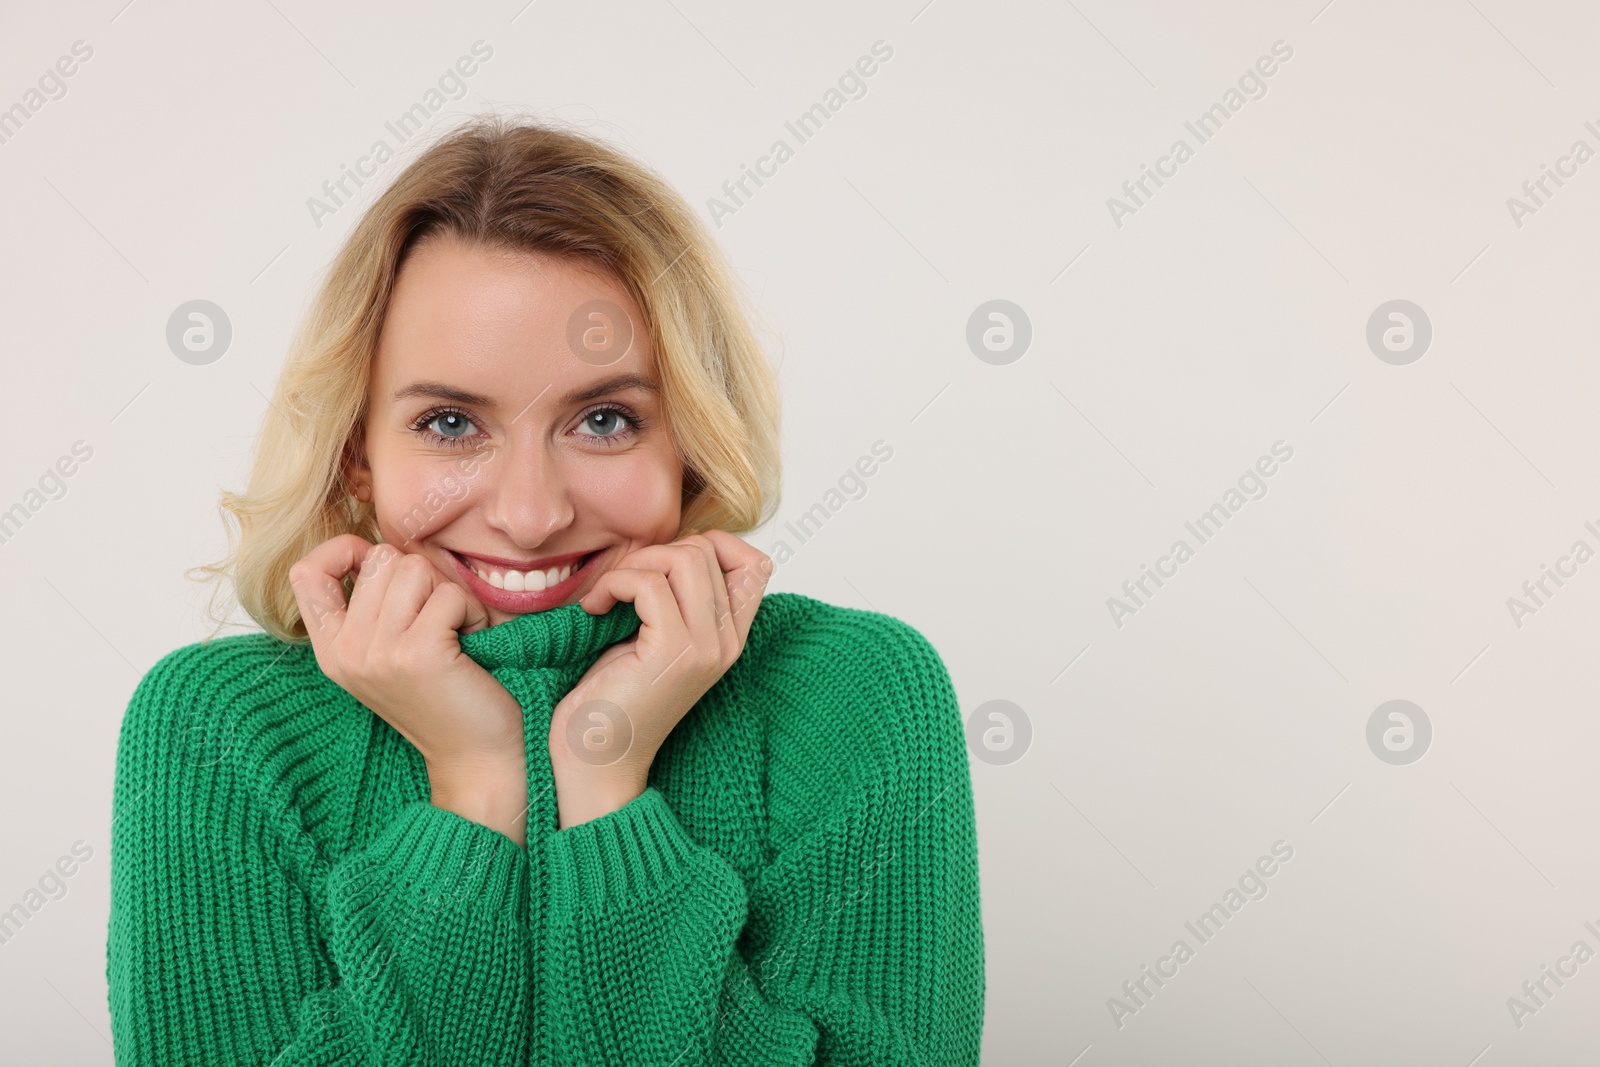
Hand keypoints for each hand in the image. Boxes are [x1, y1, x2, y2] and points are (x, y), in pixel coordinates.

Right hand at [288, 535, 530, 843]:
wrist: (476, 758)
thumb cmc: (444, 697)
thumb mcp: (389, 652)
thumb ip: (372, 606)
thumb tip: (382, 548)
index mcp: (331, 649)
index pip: (305, 571)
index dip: (343, 551)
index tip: (382, 567)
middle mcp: (345, 651)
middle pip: (380, 559)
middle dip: (422, 579)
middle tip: (440, 620)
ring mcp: (378, 653)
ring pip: (414, 568)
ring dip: (449, 594)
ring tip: (455, 632)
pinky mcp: (418, 653)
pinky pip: (449, 594)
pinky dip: (472, 612)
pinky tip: (471, 645)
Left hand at [549, 530, 772, 826]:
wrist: (598, 758)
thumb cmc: (615, 696)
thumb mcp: (656, 637)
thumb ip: (676, 598)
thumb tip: (668, 547)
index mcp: (730, 638)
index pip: (755, 563)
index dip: (710, 546)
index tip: (661, 570)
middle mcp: (728, 642)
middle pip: (708, 550)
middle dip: (655, 552)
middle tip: (622, 585)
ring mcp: (706, 648)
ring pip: (684, 558)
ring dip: (634, 566)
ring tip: (608, 595)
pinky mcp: (673, 653)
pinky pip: (648, 585)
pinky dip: (614, 584)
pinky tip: (595, 608)